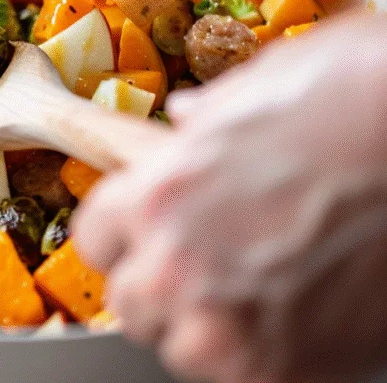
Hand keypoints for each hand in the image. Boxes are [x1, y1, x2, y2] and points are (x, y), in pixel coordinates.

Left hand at [73, 13, 386, 382]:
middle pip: (132, 304)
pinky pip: (248, 378)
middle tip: (204, 266)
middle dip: (160, 286)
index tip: (145, 235)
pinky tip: (297, 314)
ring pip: (185, 352)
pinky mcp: (293, 367)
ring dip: (208, 329)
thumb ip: (204, 119)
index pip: (95, 240)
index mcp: (157, 196)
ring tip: (253, 293)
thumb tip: (187, 119)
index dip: (124, 236)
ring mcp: (234, 325)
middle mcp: (181, 267)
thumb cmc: (348, 97)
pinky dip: (266, 354)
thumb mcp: (255, 89)